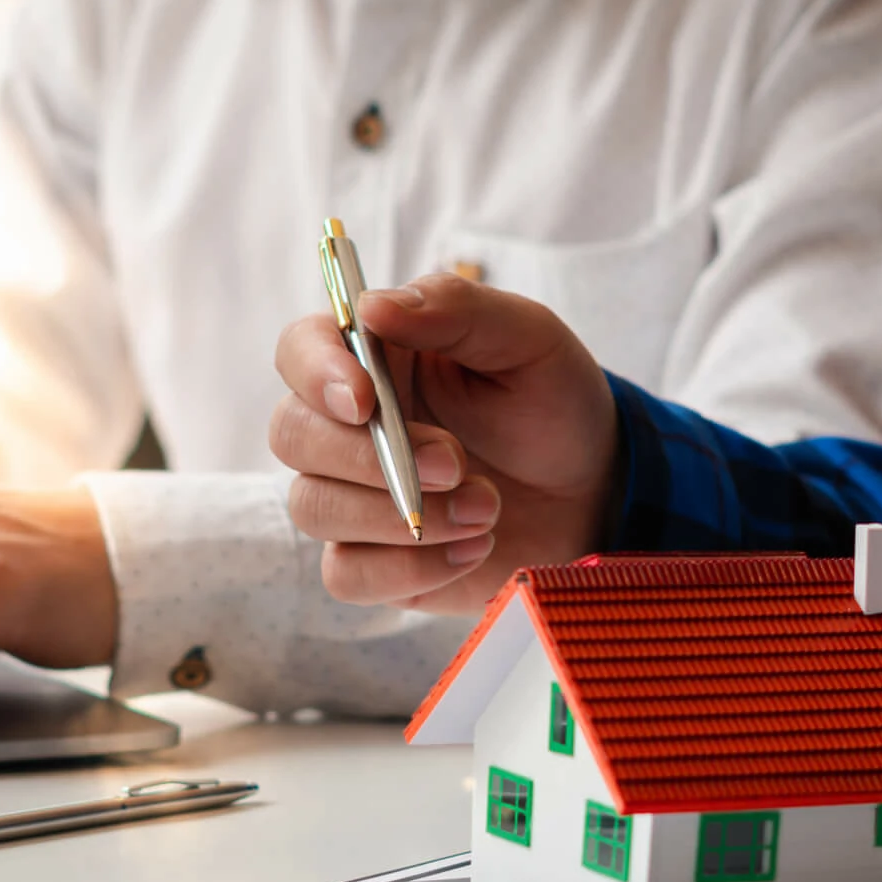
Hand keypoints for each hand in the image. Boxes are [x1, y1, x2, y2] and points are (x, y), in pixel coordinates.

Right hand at [270, 274, 617, 611]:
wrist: (590, 492)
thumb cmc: (551, 405)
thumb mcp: (526, 339)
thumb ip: (454, 309)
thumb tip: (371, 305)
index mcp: (374, 358)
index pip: (298, 351)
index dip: (316, 374)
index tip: (364, 400)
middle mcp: (347, 425)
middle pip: (290, 435)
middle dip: (369, 458)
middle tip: (456, 464)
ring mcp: (352, 495)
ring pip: (314, 508)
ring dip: (402, 517)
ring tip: (487, 508)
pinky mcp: (371, 559)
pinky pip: (347, 575)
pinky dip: (411, 569)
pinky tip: (473, 548)